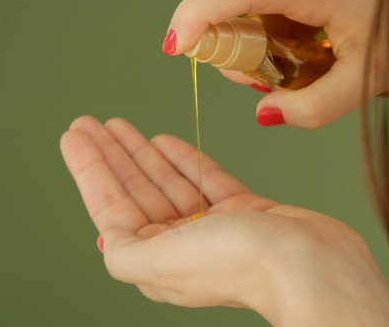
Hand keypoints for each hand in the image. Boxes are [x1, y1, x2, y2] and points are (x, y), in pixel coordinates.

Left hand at [60, 116, 388, 325]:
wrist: (312, 265)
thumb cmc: (242, 265)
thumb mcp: (164, 262)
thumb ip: (126, 252)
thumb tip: (105, 238)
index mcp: (158, 263)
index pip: (112, 209)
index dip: (91, 171)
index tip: (76, 136)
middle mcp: (184, 246)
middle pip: (138, 192)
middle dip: (113, 156)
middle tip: (91, 122)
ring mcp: (217, 227)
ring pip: (170, 182)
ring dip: (144, 153)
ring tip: (121, 124)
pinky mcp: (248, 211)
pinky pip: (207, 179)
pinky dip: (185, 159)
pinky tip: (166, 139)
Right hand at [165, 0, 388, 127]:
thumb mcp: (367, 81)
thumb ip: (315, 106)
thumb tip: (264, 114)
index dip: (198, 16)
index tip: (175, 47)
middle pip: (231, 4)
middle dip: (232, 51)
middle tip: (271, 84)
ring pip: (243, 5)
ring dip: (250, 44)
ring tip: (297, 68)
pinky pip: (260, 2)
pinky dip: (265, 32)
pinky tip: (299, 51)